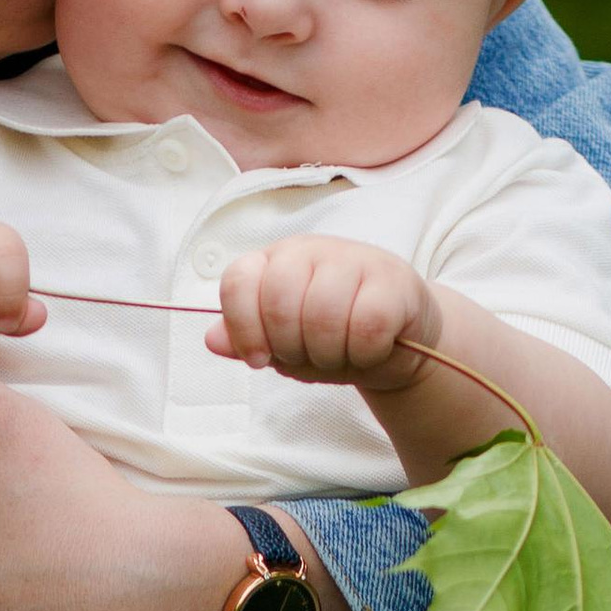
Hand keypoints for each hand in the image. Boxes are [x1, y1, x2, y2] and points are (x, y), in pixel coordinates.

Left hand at [210, 236, 439, 394]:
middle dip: (291, 348)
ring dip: (330, 354)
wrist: (398, 340)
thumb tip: (212, 340)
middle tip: (310, 358)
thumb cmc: (334, 338)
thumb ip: (247, 340)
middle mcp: (310, 251)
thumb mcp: (284, 344)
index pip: (239, 281)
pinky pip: (368, 325)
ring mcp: (354, 259)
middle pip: (279, 302)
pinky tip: (370, 350)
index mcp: (275, 262)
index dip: (243, 328)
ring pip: (323, 314)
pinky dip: (365, 353)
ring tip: (341, 356)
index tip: (259, 360)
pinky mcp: (393, 279)